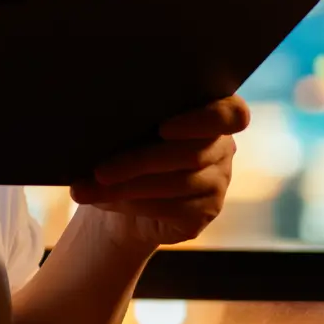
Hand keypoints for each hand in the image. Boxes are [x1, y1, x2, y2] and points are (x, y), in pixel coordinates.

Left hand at [70, 96, 248, 252]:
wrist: (125, 194)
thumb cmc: (126, 146)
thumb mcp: (129, 128)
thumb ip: (130, 119)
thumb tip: (97, 124)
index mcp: (210, 112)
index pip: (232, 114)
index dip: (204, 120)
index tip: (164, 129)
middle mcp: (222, 146)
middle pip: (191, 154)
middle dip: (139, 162)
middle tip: (100, 171)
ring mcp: (219, 181)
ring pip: (177, 184)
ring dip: (128, 187)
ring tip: (90, 188)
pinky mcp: (207, 211)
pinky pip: (173, 208)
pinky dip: (134, 204)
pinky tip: (105, 200)